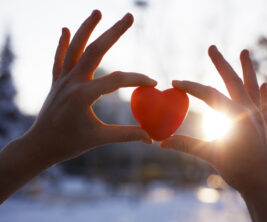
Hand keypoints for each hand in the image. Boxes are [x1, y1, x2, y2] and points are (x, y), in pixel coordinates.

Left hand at [0, 10, 156, 202]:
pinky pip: (59, 58)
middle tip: (130, 16)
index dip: (137, 79)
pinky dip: (62, 43)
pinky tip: (65, 29)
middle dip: (114, 32)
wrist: (40, 146)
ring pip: (75, 48)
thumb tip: (151, 138)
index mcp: (84, 96)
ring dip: (86, 28)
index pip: (117, 80)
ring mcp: (62, 79)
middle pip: (95, 50)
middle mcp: (72, 82)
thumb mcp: (100, 139)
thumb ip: (127, 135)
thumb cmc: (70, 144)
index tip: (153, 83)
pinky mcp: (57, 81)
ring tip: (98, 11)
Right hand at [161, 46, 266, 220]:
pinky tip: (265, 83)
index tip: (175, 82)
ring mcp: (258, 116)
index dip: (191, 87)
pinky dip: (263, 94)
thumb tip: (162, 143)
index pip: (209, 95)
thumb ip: (187, 145)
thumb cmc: (238, 172)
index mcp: (235, 116)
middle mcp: (249, 111)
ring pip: (251, 87)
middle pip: (232, 81)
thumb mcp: (211, 156)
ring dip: (247, 69)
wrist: (262, 186)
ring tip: (245, 51)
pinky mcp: (263, 124)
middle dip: (221, 64)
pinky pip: (264, 104)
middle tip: (212, 48)